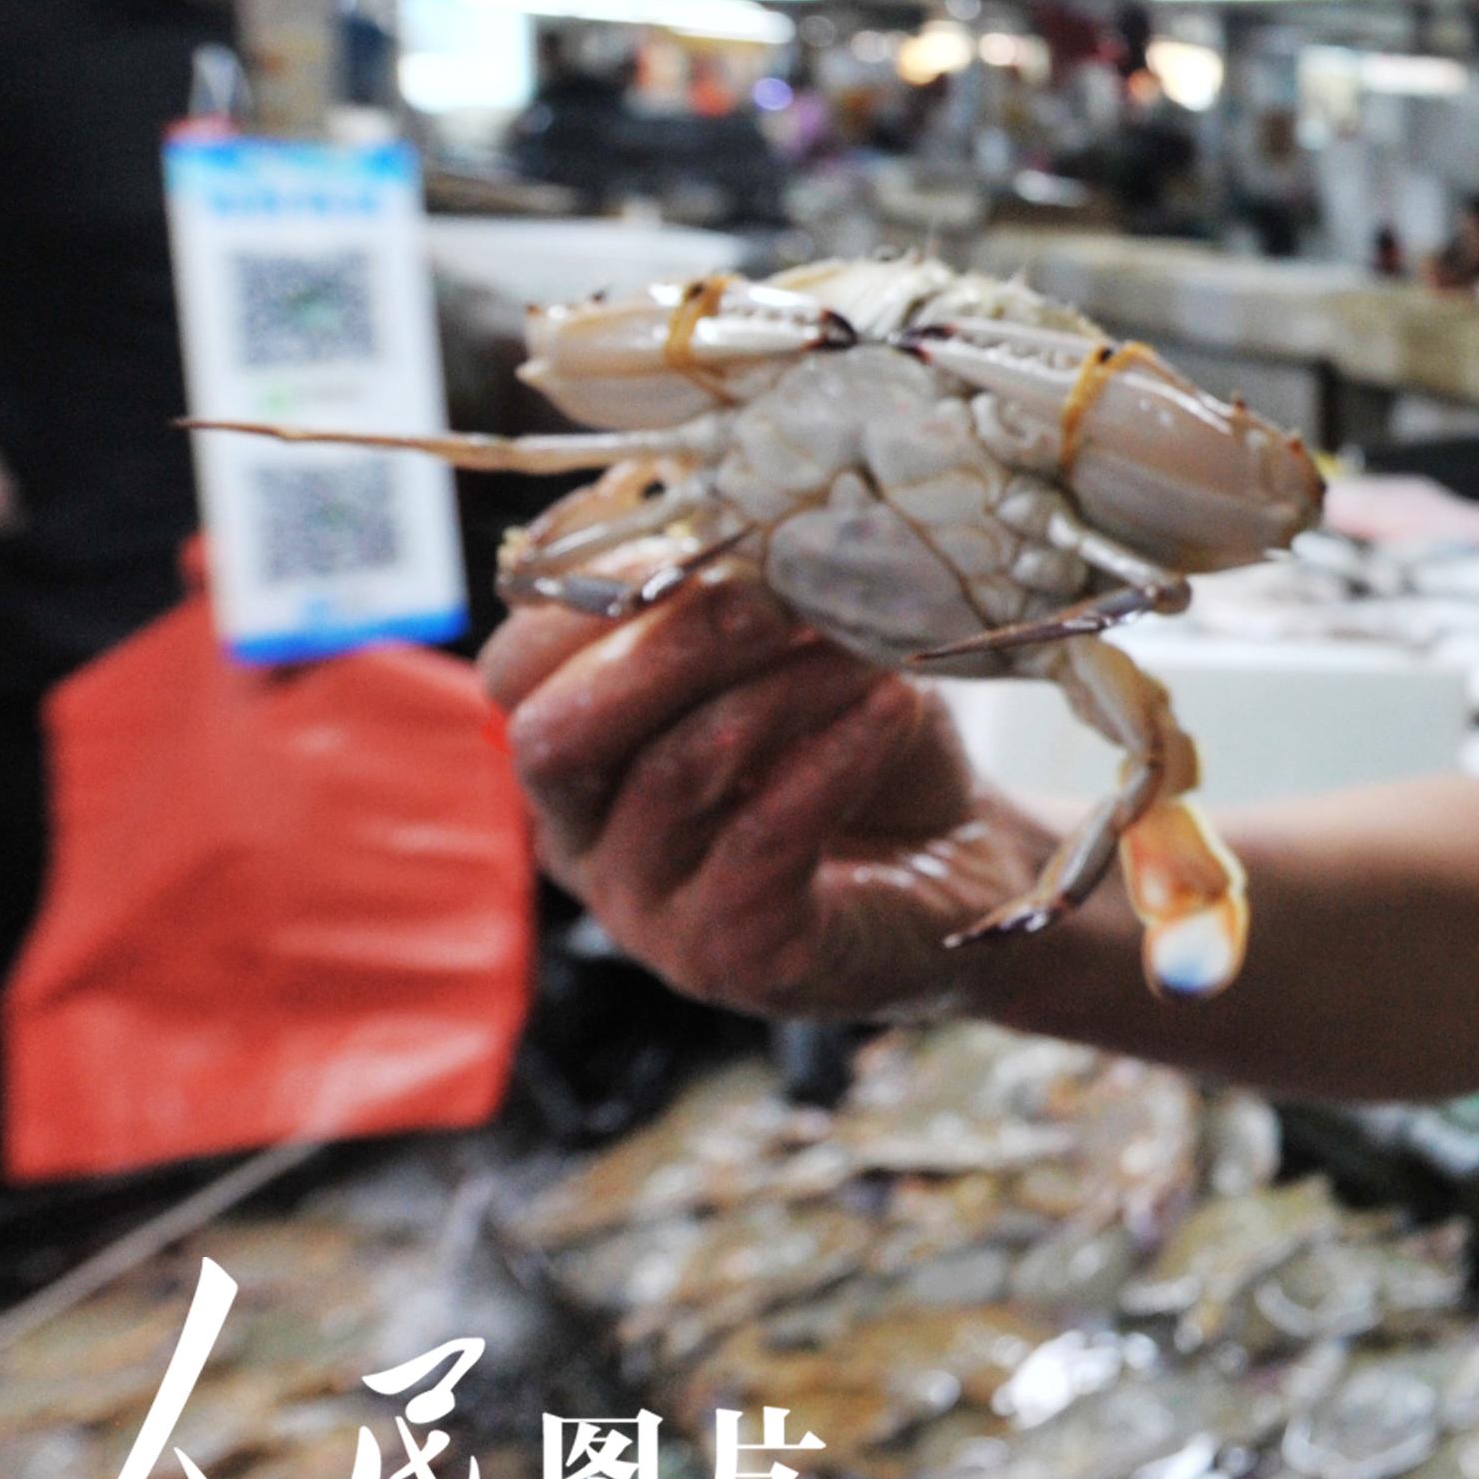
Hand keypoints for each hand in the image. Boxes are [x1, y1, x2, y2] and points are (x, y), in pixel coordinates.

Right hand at [480, 577, 1063, 1019]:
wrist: (963, 862)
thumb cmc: (863, 746)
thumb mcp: (793, 653)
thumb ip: (732, 599)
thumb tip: (728, 522)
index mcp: (575, 760)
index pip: (515, 673)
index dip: (596, 597)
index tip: (707, 545)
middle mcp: (585, 843)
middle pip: (553, 736)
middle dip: (662, 648)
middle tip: (770, 599)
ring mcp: (648, 913)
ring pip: (672, 775)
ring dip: (777, 692)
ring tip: (863, 648)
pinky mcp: (732, 956)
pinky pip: (762, 840)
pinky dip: (833, 757)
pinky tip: (891, 709)